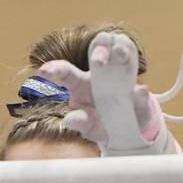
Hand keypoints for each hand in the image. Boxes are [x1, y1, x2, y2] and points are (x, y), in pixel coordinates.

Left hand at [38, 33, 167, 155]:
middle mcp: (100, 74)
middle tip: (100, 62)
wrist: (126, 132)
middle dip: (100, 51)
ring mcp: (121, 74)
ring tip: (122, 57)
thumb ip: (80, 123)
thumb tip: (68, 119)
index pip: (66, 72)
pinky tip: (139, 93)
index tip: (42, 71)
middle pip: (98, 51)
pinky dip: (139, 88)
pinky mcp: (138, 85)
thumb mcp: (90, 128)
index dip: (54, 69)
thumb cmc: (102, 126)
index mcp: (81, 86)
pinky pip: (138, 78)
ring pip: (120, 51)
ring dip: (122, 51)